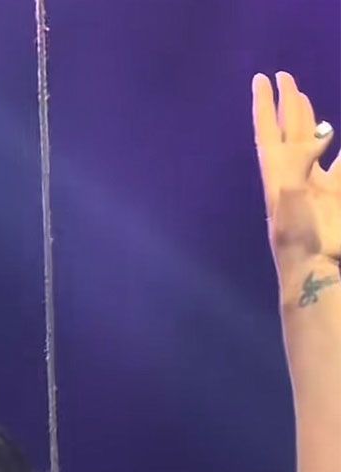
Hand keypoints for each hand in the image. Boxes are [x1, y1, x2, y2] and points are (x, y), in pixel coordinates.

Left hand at [253, 71, 340, 271]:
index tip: (262, 79)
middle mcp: (294, 176)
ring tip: (305, 100)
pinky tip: (337, 139)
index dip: (265, 105)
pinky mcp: (335, 196)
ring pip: (313, 144)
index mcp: (278, 175)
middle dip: (287, 106)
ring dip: (310, 123)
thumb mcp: (291, 196)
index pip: (270, 132)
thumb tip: (320, 135)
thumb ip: (300, 162)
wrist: (314, 269)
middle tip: (285, 78)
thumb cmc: (296, 238)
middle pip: (289, 132)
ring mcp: (315, 186)